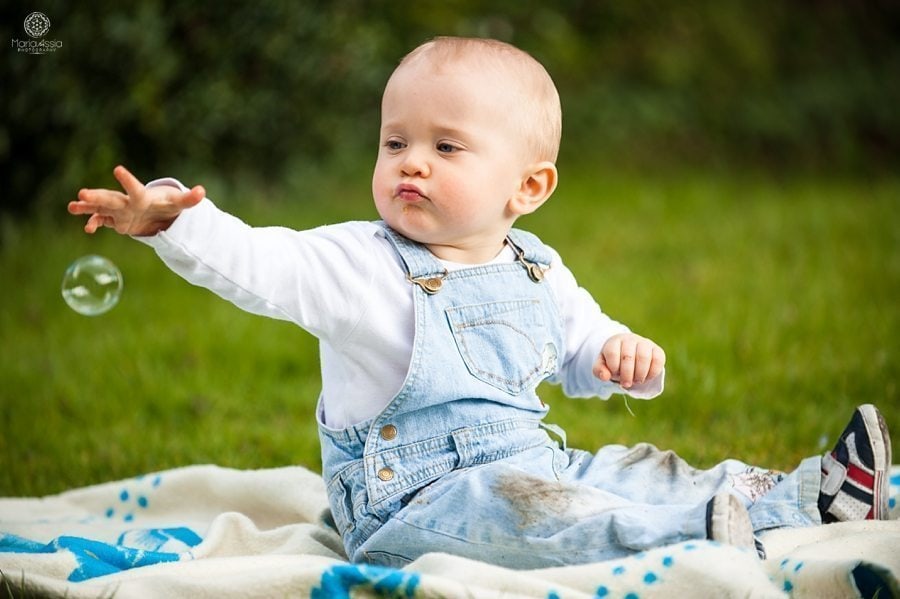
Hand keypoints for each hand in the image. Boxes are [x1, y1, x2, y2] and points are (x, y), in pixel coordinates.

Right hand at [68, 165, 204, 235]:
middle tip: (82, 192)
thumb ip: (189, 199)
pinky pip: (102, 221)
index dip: (127, 180)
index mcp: (142, 196)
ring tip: (72, 207)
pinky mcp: (116, 220)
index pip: (134, 188)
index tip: (118, 169)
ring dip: (87, 207)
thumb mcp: (179, 203)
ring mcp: (119, 210)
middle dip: (97, 196)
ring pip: (100, 207)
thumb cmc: (167, 203)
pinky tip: (88, 229)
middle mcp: (127, 202)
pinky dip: (94, 224)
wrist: (158, 210)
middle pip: (110, 198)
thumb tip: (202, 192)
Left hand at [593, 333, 664, 388]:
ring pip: (644, 357)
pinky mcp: (657, 350)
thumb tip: (605, 376)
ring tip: (637, 381)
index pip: (612, 353)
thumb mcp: (602, 364)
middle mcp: (630, 339)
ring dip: (640, 374)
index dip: (614, 368)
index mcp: (615, 341)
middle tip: (626, 383)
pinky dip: (653, 372)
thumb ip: (599, 370)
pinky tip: (646, 377)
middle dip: (626, 374)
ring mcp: (645, 343)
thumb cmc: (614, 360)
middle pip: (628, 356)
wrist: (628, 353)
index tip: (615, 375)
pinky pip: (658, 360)